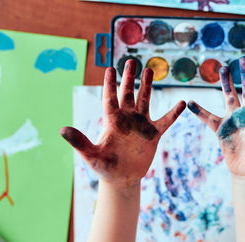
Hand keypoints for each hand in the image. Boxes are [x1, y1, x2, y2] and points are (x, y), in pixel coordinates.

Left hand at [60, 59, 185, 185]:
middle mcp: (126, 118)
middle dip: (129, 78)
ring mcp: (141, 124)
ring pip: (145, 101)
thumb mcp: (92, 155)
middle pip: (128, 94)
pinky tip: (182, 103)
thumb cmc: (104, 167)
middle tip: (131, 61)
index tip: (110, 69)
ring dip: (147, 87)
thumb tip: (62, 130)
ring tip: (149, 70)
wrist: (122, 177)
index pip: (110, 98)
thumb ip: (80, 142)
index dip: (110, 84)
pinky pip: (165, 121)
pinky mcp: (153, 134)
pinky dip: (173, 113)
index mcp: (111, 121)